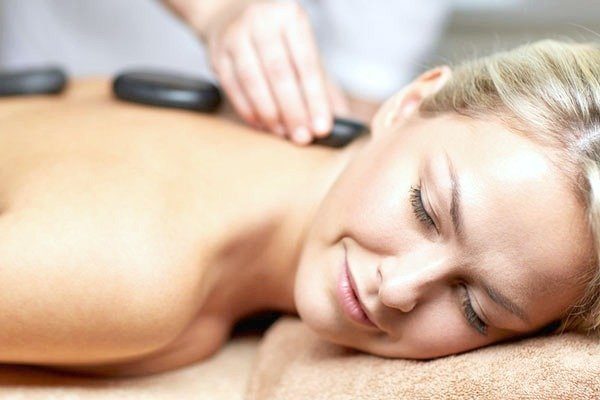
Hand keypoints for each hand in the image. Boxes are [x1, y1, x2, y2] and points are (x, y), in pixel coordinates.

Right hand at [203, 1, 348, 144]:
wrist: (230, 13)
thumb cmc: (277, 38)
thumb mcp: (304, 49)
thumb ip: (323, 83)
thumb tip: (342, 119)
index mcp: (290, 16)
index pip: (306, 63)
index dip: (315, 99)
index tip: (322, 127)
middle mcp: (261, 20)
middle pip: (279, 73)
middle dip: (293, 111)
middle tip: (302, 137)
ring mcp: (234, 35)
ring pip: (253, 81)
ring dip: (270, 113)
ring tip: (283, 133)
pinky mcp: (215, 53)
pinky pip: (232, 87)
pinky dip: (248, 110)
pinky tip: (262, 124)